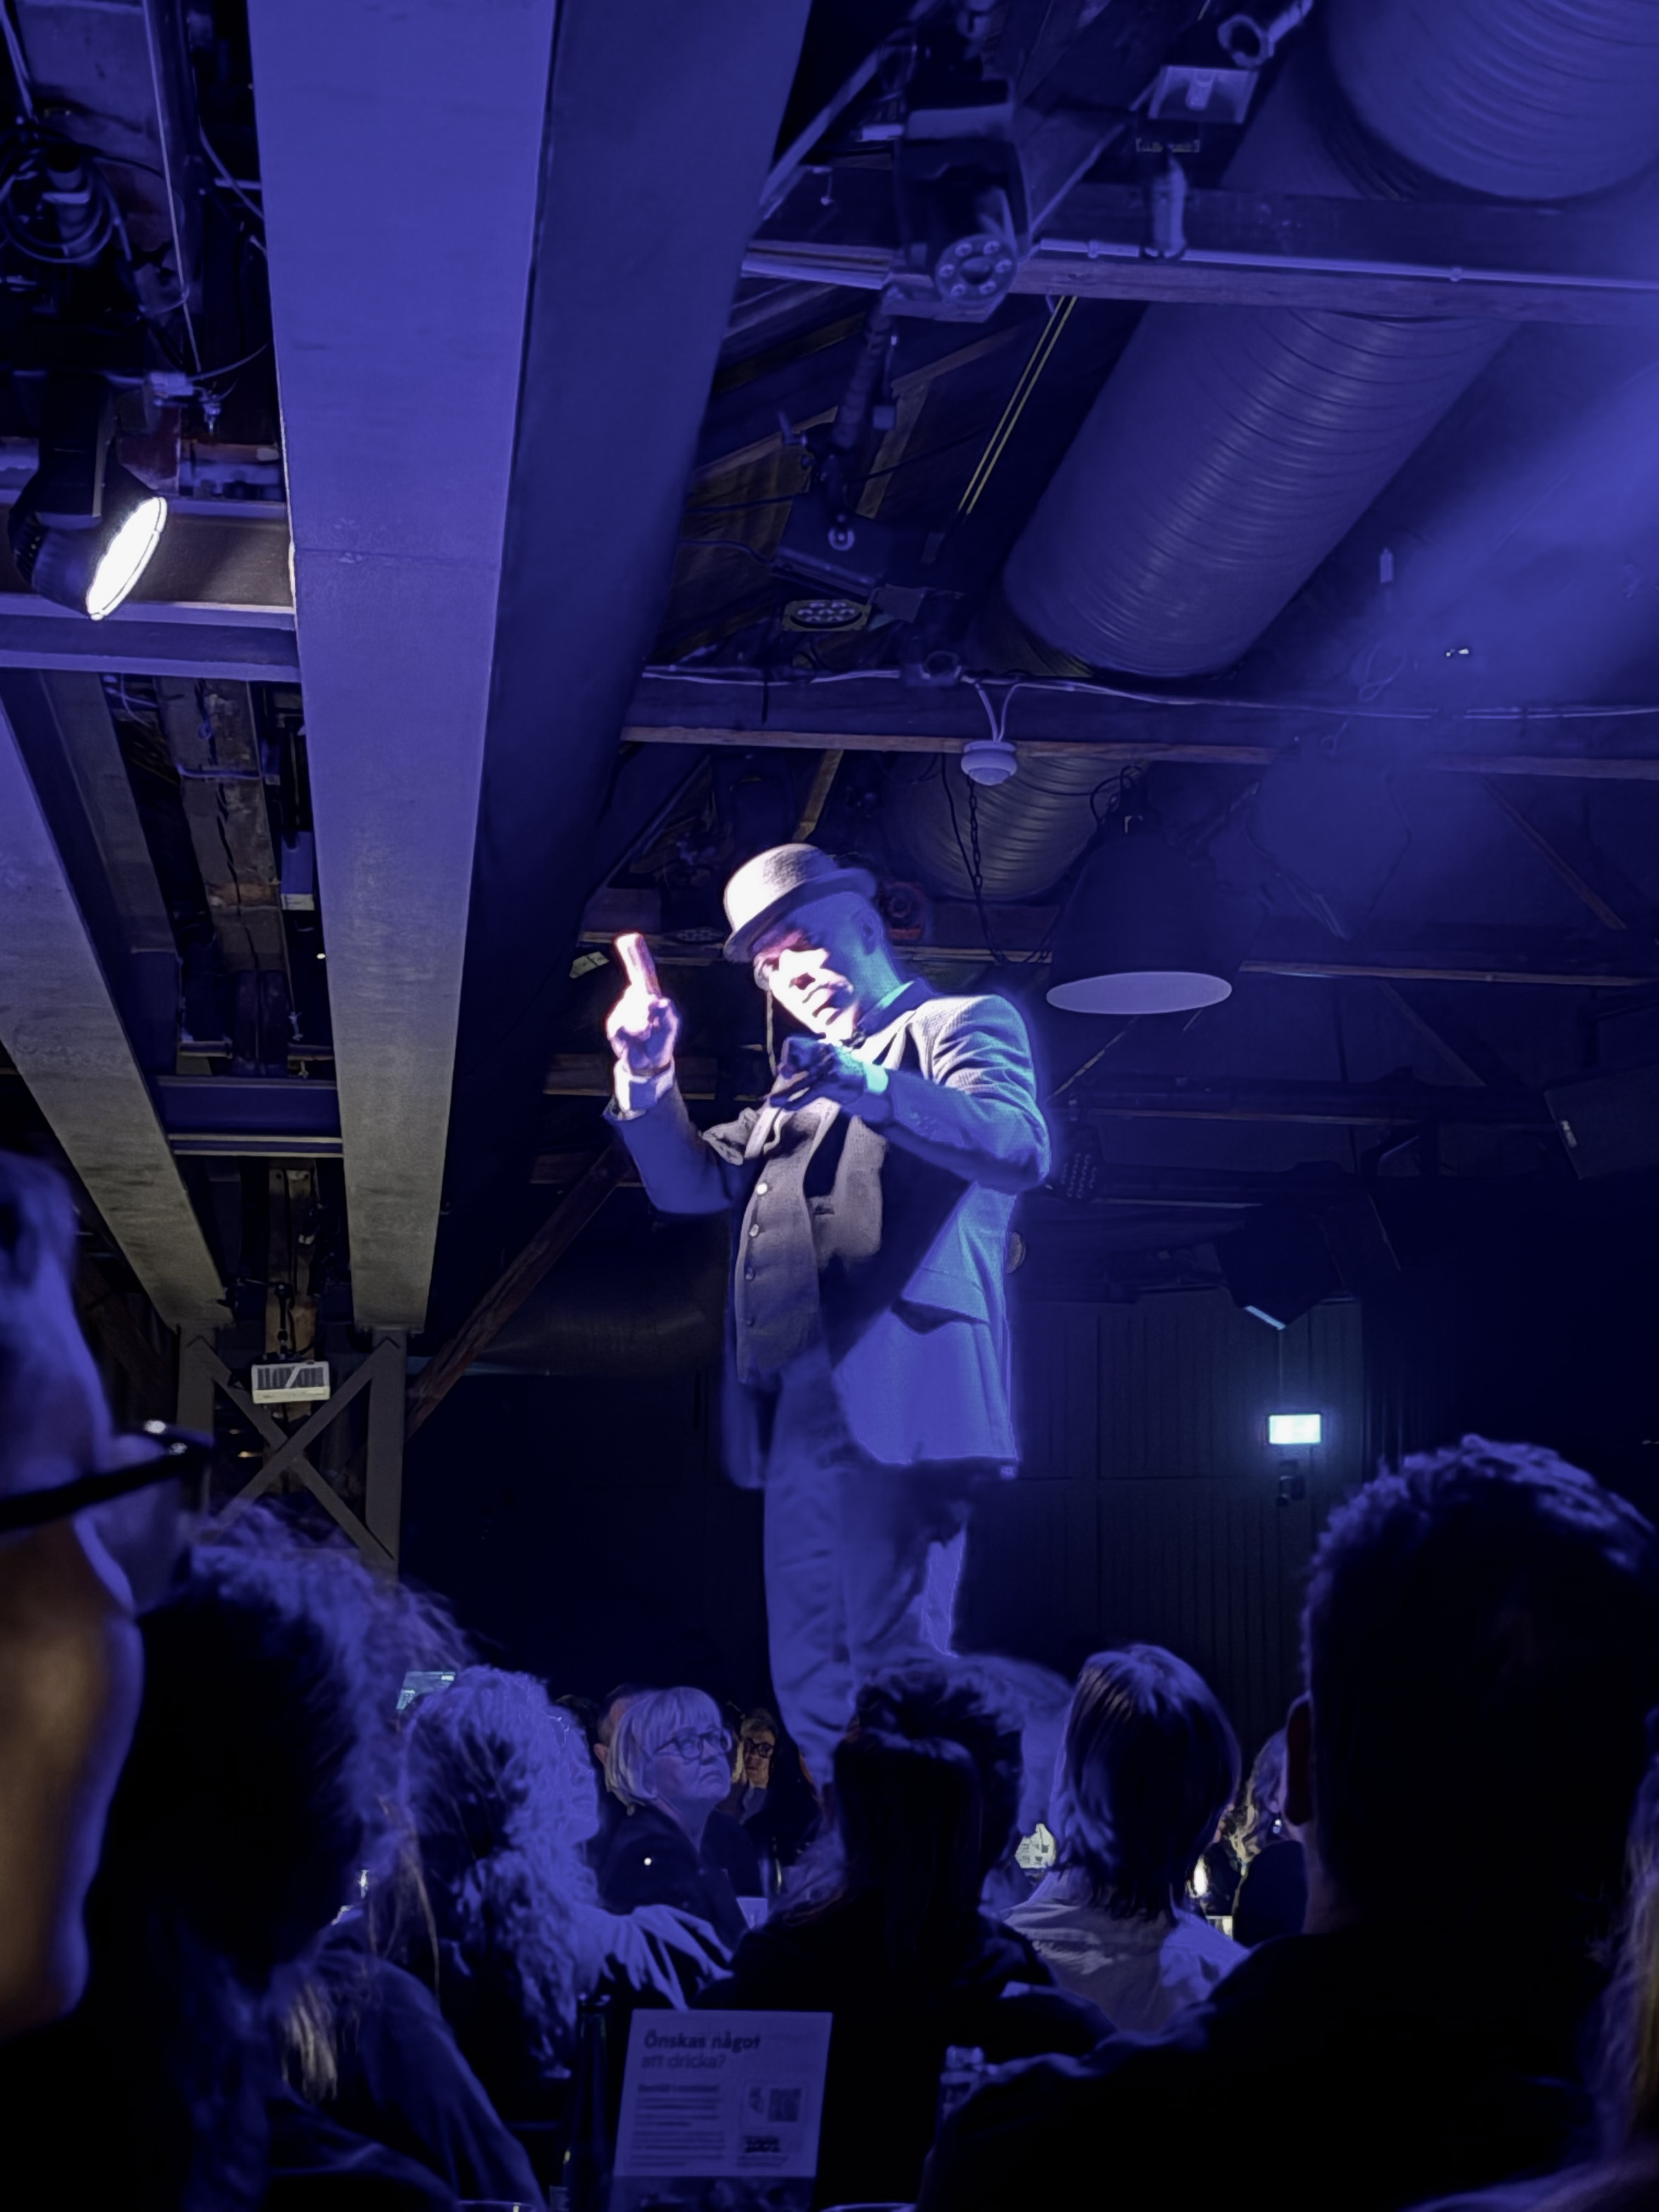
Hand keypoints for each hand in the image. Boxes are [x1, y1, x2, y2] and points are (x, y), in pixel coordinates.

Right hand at [605, 933, 679, 1080]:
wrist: (645, 1063)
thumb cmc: (660, 1042)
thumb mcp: (669, 1030)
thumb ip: (666, 1015)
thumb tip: (657, 1001)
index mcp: (650, 995)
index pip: (645, 971)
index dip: (637, 955)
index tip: (630, 937)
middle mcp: (635, 998)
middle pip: (636, 975)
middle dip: (634, 956)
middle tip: (630, 938)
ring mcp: (623, 1010)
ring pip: (633, 1013)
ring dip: (644, 1028)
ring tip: (647, 1037)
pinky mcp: (614, 1025)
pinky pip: (623, 1029)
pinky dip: (633, 1037)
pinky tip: (637, 1042)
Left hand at [768, 1035, 890, 1121]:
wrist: (870, 1084)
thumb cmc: (846, 1073)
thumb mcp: (828, 1062)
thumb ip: (808, 1063)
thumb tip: (782, 1069)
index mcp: (822, 1047)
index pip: (796, 1043)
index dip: (788, 1054)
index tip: (786, 1068)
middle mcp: (823, 1055)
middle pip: (796, 1058)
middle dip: (787, 1067)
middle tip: (784, 1074)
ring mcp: (827, 1069)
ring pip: (800, 1081)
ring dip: (784, 1094)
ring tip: (771, 1101)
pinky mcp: (830, 1083)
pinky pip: (808, 1093)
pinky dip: (796, 1102)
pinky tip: (787, 1108)